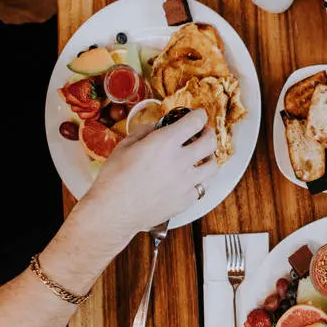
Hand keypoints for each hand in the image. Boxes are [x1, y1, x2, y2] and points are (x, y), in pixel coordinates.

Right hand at [79, 109, 217, 247]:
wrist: (113, 212)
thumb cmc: (114, 179)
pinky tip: (190, 179)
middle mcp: (180, 161)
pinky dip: (198, 181)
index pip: (194, 122)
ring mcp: (186, 182)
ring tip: (202, 157)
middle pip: (210, 142)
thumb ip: (144, 132)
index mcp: (165, 143)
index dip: (199, 115)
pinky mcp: (186, 200)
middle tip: (203, 133)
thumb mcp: (124, 146)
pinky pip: (202, 187)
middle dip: (208, 133)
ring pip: (212, 166)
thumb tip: (155, 127)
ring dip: (209, 157)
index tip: (199, 115)